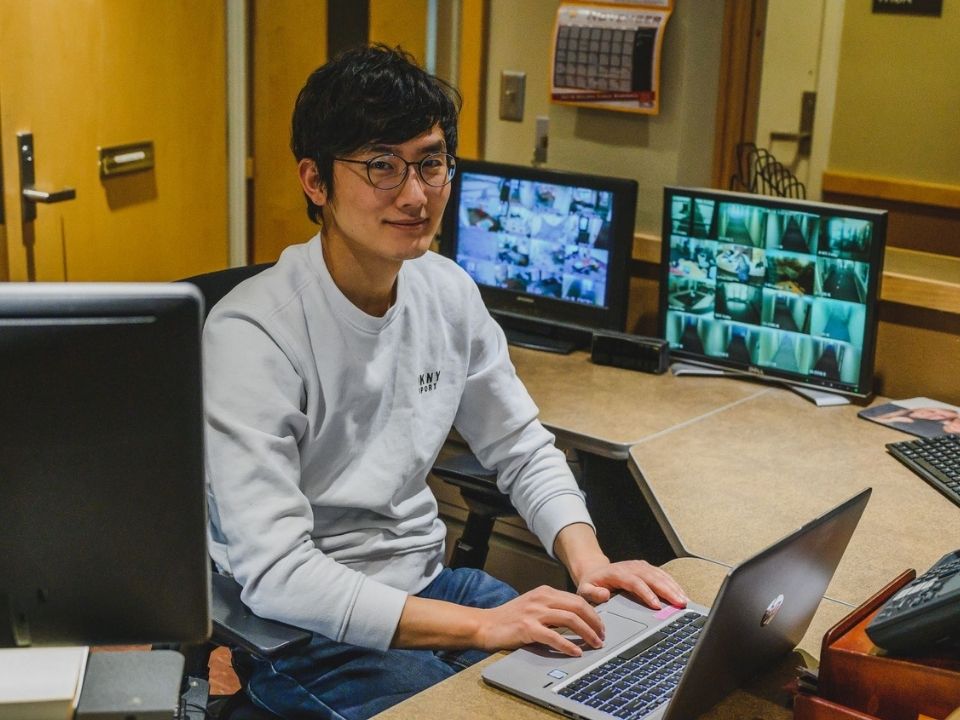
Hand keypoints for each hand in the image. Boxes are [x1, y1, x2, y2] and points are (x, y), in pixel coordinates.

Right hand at [474, 585, 604, 656]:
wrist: (484, 624)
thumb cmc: (508, 618)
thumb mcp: (533, 606)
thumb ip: (551, 608)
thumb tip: (576, 619)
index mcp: (544, 591)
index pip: (576, 599)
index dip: (593, 613)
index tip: (601, 626)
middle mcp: (541, 598)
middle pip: (578, 606)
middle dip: (595, 622)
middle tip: (602, 636)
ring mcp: (534, 612)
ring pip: (570, 619)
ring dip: (587, 633)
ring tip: (595, 644)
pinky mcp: (527, 628)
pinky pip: (554, 636)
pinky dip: (568, 645)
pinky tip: (576, 652)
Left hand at [553, 523, 688, 610]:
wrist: (594, 570)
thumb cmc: (591, 583)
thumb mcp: (584, 590)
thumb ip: (592, 593)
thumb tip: (605, 594)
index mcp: (616, 573)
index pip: (634, 582)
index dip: (647, 593)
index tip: (657, 606)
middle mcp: (630, 567)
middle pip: (652, 577)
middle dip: (667, 590)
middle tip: (679, 604)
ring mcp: (640, 566)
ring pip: (659, 575)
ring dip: (673, 587)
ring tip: (684, 601)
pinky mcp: (646, 568)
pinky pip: (662, 574)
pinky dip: (672, 583)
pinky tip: (681, 593)